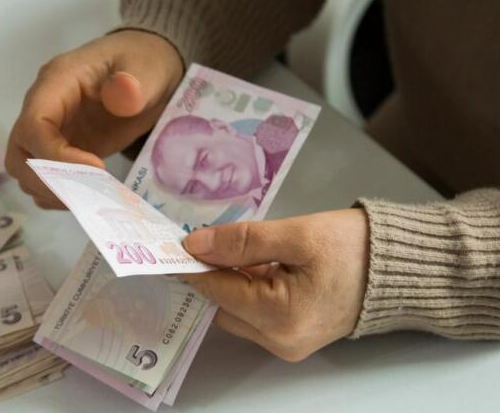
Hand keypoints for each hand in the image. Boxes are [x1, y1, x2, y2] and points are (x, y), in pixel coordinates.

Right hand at [5, 30, 182, 208]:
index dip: (55, 156)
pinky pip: (41, 178)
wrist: (148, 73)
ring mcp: (48, 131)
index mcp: (56, 82)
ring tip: (91, 195)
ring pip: (24, 169)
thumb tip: (122, 94)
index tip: (97, 167)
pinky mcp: (59, 150)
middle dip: (47, 181)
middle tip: (88, 192)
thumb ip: (134, 83)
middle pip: (19, 153)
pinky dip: (58, 194)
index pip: (33, 125)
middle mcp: (43, 107)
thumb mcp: (147, 69)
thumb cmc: (144, 64)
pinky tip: (88, 196)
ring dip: (51, 191)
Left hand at [180, 209, 368, 361]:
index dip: (193, 265)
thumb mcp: (298, 235)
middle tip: (205, 238)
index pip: (217, 291)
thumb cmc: (356, 248)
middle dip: (212, 273)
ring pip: (237, 310)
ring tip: (232, 246)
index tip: (174, 242)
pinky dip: (249, 288)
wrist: (404, 267)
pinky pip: (257, 313)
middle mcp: (280, 340)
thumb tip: (195, 245)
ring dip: (230, 280)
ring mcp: (288, 342)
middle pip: (223, 305)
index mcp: (280, 317)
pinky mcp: (295, 335)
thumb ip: (243, 241)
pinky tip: (253, 262)